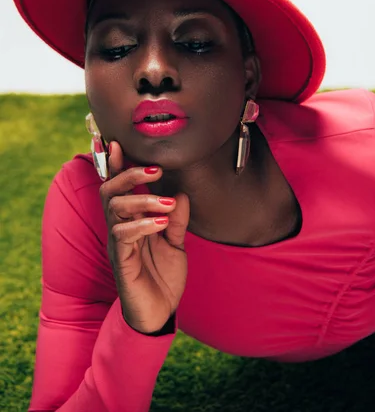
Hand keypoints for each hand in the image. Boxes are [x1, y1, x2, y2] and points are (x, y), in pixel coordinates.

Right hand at [99, 141, 189, 334]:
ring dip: (142, 199)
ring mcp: (118, 244)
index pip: (120, 188)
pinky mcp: (121, 262)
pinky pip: (123, 236)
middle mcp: (120, 228)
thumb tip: (182, 193)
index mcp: (131, 221)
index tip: (120, 143)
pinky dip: (142, 225)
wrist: (159, 314)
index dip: (117, 165)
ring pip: (115, 209)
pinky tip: (162, 224)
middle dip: (129, 174)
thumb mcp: (176, 243)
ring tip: (167, 203)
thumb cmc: (162, 277)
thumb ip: (177, 219)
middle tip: (156, 170)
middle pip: (110, 191)